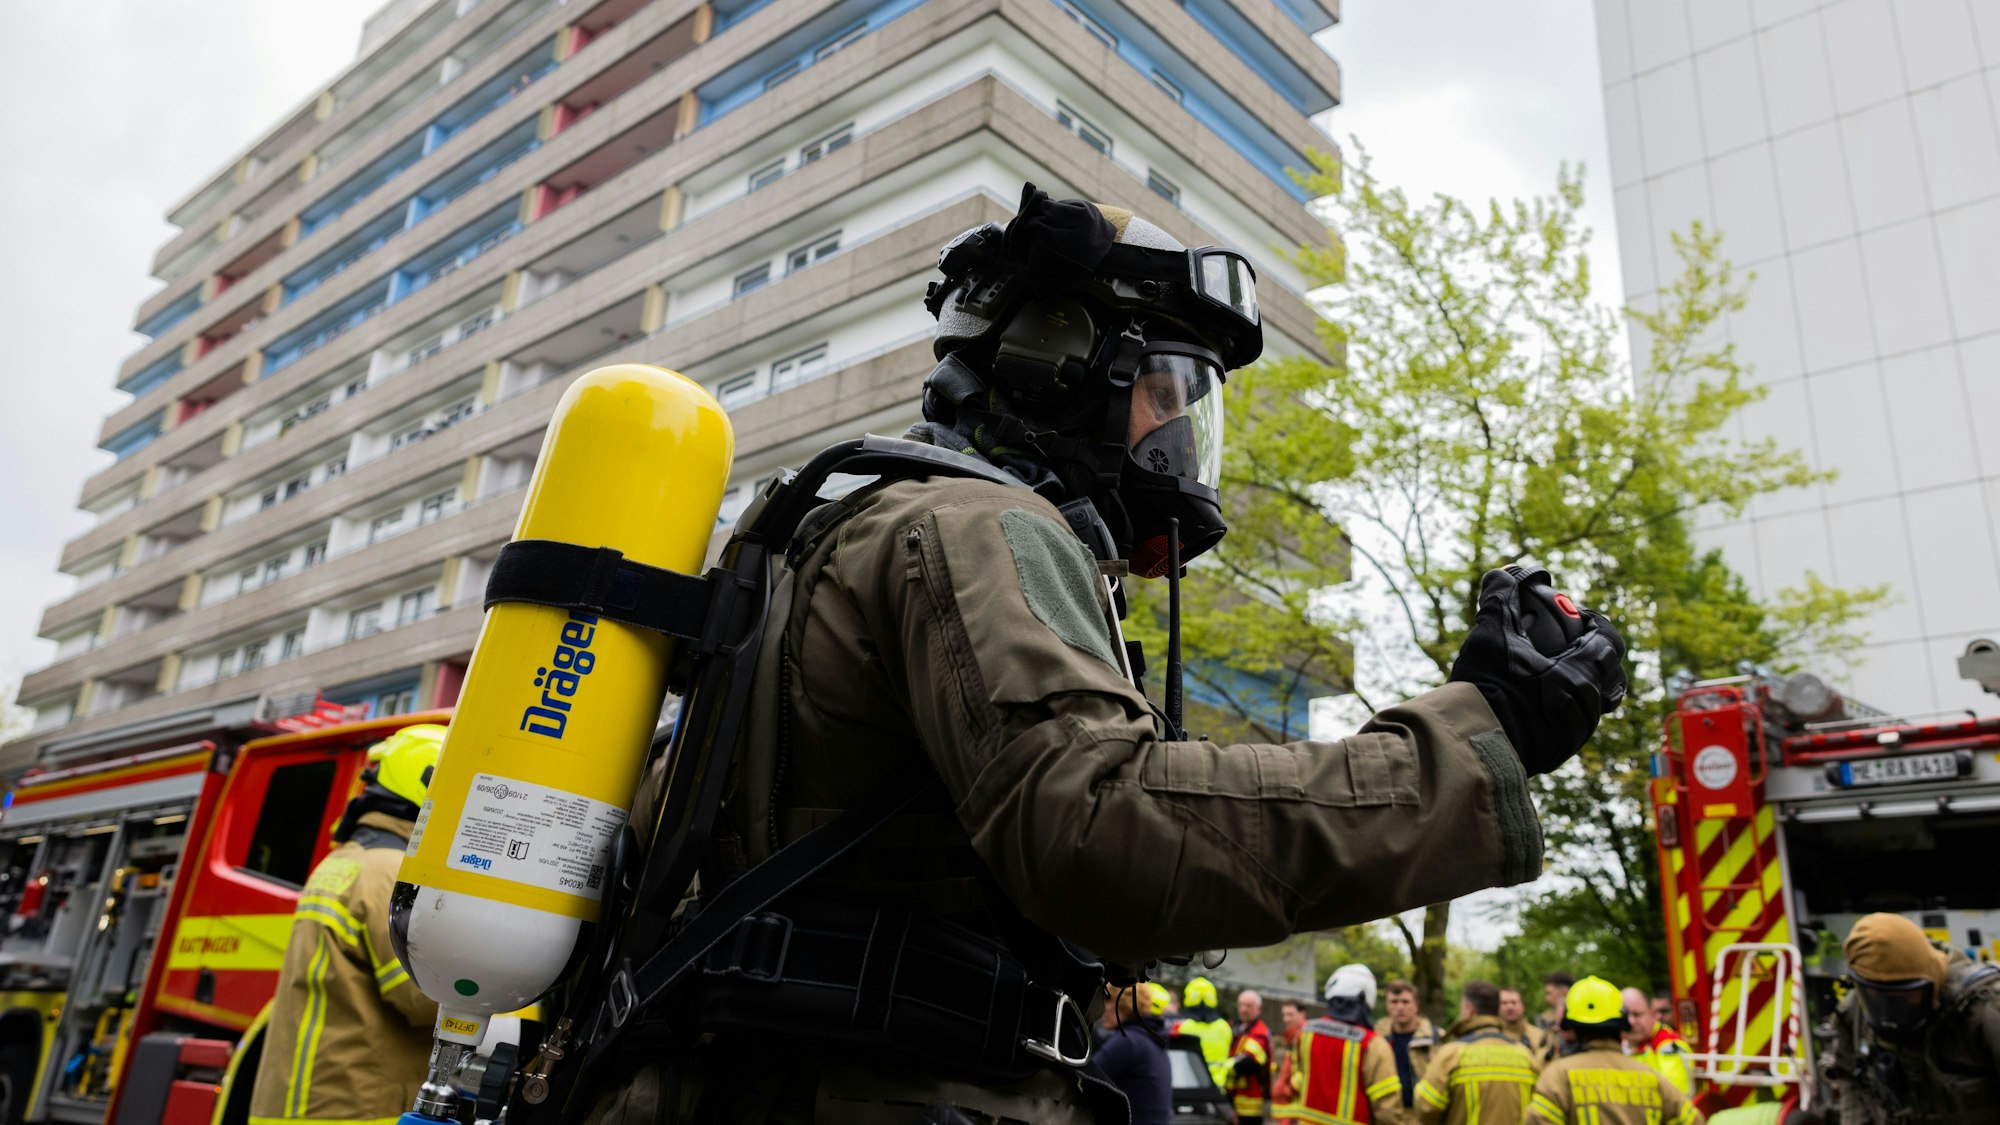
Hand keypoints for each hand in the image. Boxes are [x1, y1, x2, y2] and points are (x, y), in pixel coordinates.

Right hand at [1448, 568, 1626, 774]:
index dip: (1598, 624)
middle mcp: (1588, 706)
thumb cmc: (1488, 688)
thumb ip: (1502, 600)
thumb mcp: (1491, 636)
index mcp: (1581, 674)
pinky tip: (1538, 701)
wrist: (1474, 744)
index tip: (1580, 616)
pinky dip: (1564, 708)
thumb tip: (1504, 572)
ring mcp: (1576, 734)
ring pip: (1593, 704)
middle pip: (1612, 676)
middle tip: (1573, 647)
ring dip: (1580, 685)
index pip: (1609, 641)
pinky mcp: (1559, 752)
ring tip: (1553, 675)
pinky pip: (1573, 725)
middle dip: (1597, 657)